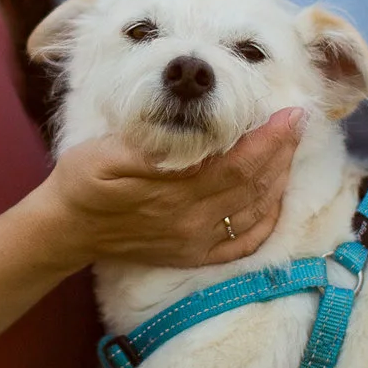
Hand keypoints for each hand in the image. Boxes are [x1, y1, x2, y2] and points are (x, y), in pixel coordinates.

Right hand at [36, 109, 303, 270]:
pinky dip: (268, 220)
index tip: (290, 113)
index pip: (237, 163)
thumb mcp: (106, 152)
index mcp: (173, 191)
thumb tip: (190, 133)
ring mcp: (196, 242)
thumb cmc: (84, 179)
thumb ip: (150, 146)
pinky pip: (244, 243)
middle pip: (254, 186)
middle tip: (299, 122)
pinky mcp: (195, 254)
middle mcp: (192, 221)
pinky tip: (275, 198)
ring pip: (255, 212)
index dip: (269, 139)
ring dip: (279, 180)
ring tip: (290, 150)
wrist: (67, 228)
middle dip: (282, 152)